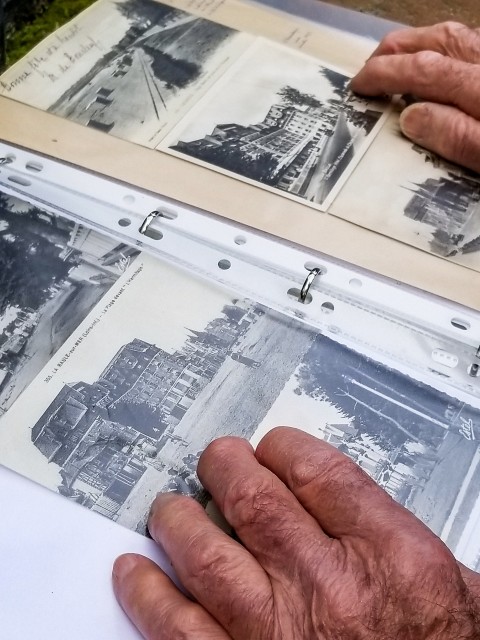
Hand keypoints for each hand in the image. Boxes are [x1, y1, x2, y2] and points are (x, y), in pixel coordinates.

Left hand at [112, 427, 479, 638]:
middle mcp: (330, 591)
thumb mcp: (445, 582)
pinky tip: (135, 573)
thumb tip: (326, 487)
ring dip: (177, 521)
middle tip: (216, 463)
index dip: (282, 448)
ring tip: (169, 510)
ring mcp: (277, 634)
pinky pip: (177, 629)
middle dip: (224, 468)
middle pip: (253, 499)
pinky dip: (148, 595)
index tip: (271, 449)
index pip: (316, 470)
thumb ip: (382, 526)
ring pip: (204, 552)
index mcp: (390, 557)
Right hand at [350, 22, 479, 172]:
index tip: (359, 85)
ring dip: (420, 45)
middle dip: (396, 49)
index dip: (384, 74)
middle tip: (370, 68)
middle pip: (438, 41)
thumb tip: (409, 118)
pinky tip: (439, 67)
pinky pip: (472, 48)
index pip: (421, 70)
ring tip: (397, 60)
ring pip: (456, 39)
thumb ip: (455, 136)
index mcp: (479, 88)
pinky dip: (445, 51)